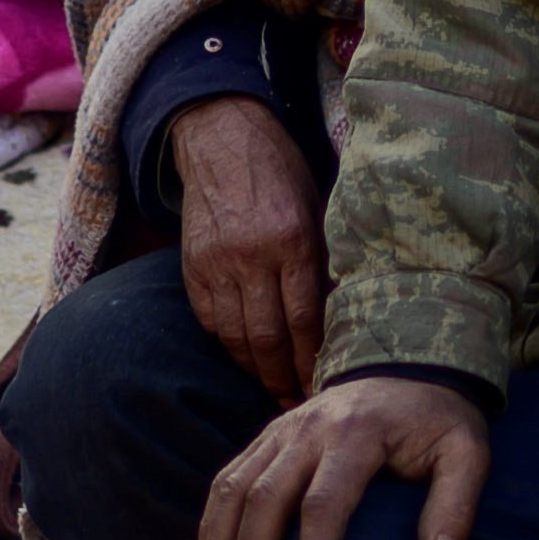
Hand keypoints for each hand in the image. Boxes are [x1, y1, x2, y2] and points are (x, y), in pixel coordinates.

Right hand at [167, 97, 326, 408]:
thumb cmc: (282, 171)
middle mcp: (251, 254)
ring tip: (275, 390)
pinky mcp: (192, 265)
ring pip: (237, 336)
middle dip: (286, 378)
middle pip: (269, 337)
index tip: (326, 386)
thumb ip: (326, 259)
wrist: (220, 136)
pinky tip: (246, 356)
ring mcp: (217, 262)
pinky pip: (210, 320)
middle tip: (299, 403)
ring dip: (257, 370)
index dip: (315, 360)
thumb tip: (346, 317)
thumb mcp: (316, 207)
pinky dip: (229, 344)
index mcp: (291, 238)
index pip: (306, 318)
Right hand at [193, 373, 490, 539]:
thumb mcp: (466, 452)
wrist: (407, 367)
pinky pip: (228, 478)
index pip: (325, 501)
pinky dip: (212, 522)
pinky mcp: (267, 437)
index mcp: (356, 434)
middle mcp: (309, 429)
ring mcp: (281, 431)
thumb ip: (457, 502)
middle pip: (266, 496)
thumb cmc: (437, 422)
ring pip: (235, 486)